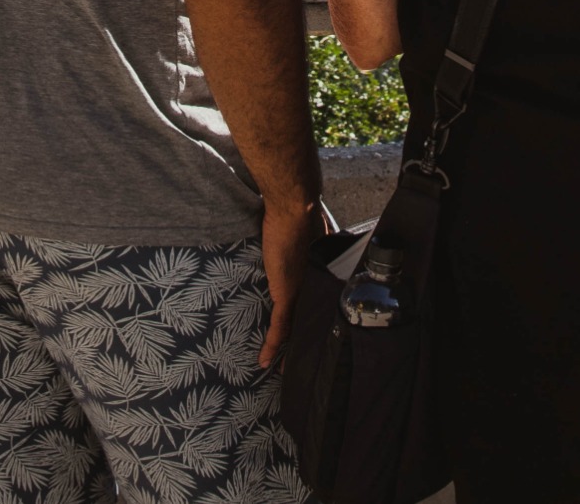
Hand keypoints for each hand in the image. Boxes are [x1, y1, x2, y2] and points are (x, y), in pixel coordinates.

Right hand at [256, 194, 324, 368]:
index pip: (312, 305)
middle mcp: (310, 287)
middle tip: (301, 362)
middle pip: (308, 320)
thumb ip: (303, 241)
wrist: (296, 209)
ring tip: (283, 371)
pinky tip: (265, 361)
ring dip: (289, 351)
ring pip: (296, 329)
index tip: (309, 335)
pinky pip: (279, 328)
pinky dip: (272, 345)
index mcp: (314, 276)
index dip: (311, 321)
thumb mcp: (302, 234)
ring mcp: (300, 293)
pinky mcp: (286, 295)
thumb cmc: (297, 214)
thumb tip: (298, 232)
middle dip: (304, 342)